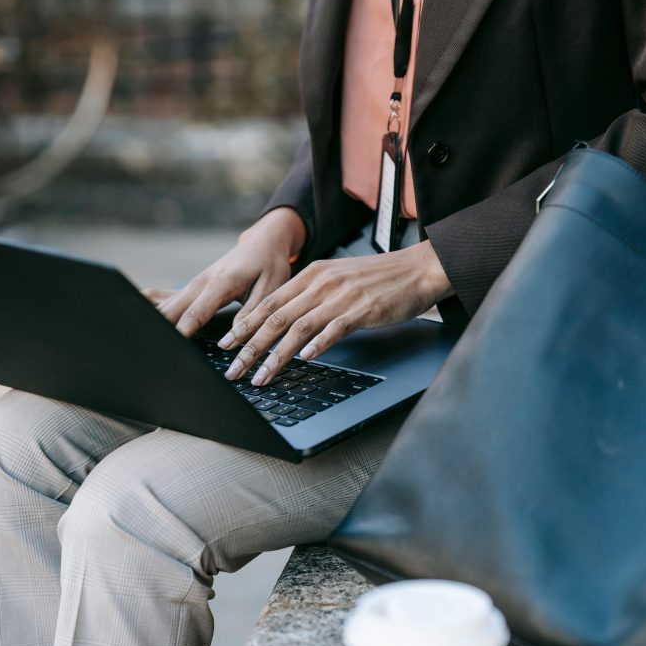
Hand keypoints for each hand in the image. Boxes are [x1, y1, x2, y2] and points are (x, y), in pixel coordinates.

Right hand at [145, 207, 305, 336]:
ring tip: (133, 336)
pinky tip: (132, 308)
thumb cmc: (269, 265)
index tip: (169, 348)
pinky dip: (150, 304)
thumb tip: (230, 341)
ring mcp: (194, 283)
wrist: (262, 242)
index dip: (180, 332)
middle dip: (157, 329)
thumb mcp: (270, 290)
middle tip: (143, 349)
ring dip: (150, 319)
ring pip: (165, 304)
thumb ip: (250, 315)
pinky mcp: (192, 286)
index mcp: (221, 283)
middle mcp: (202, 282)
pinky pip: (166, 295)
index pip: (195, 314)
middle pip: (173, 310)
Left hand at [219, 240, 452, 385]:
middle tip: (232, 369)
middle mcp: (322, 283)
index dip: (245, 325)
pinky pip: (334, 329)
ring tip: (260, 377)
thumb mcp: (339, 279)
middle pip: (275, 317)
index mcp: (313, 274)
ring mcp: (341, 296)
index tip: (226, 345)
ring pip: (298, 328)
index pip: (269, 302)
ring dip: (275, 356)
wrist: (419, 268)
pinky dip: (317, 345)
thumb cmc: (380, 278)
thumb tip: (287, 319)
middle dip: (249, 346)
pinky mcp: (363, 310)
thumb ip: (313, 295)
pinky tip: (305, 360)